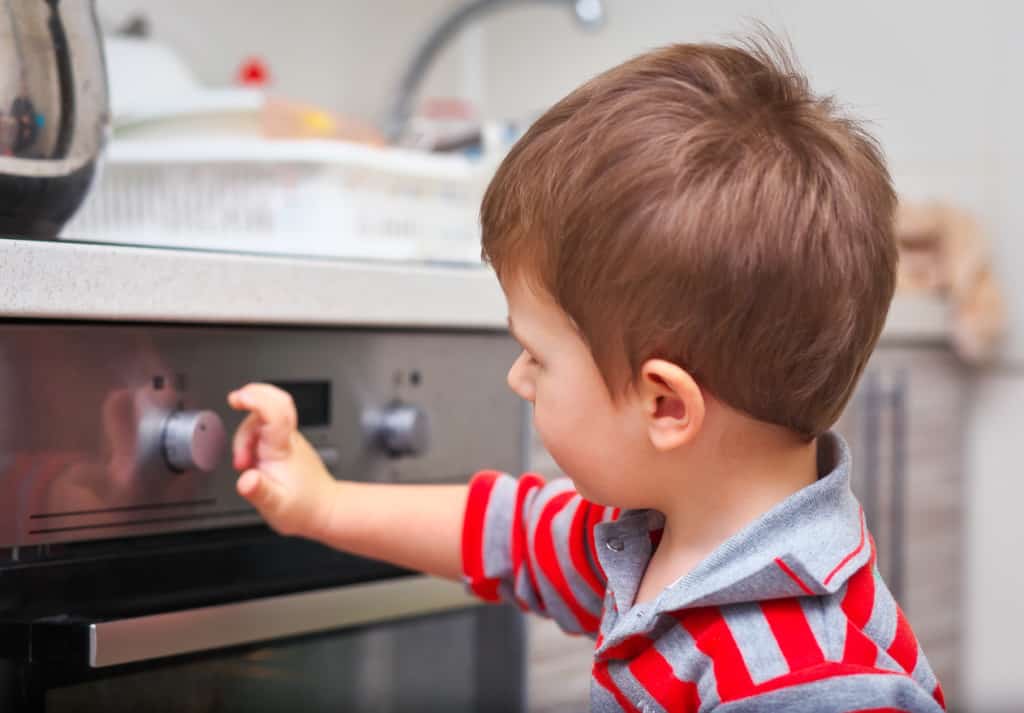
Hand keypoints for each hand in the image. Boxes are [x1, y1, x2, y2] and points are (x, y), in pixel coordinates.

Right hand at [228, 383, 335, 538]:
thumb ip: (259, 491)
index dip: (256, 400)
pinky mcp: (285, 444)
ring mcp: (287, 440)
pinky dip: (251, 437)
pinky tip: (250, 458)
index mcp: (282, 450)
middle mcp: (287, 440)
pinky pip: (266, 427)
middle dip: (250, 403)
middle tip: (236, 403)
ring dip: (245, 434)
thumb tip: (246, 480)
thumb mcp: (276, 506)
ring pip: (263, 419)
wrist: (324, 510)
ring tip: (244, 463)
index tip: (238, 397)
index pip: (274, 414)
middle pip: (270, 405)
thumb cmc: (303, 508)